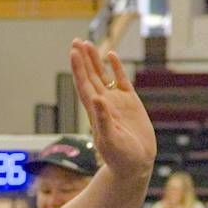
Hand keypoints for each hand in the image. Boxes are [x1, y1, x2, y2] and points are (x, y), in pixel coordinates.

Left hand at [68, 40, 155, 183]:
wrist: (135, 166)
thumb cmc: (120, 158)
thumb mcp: (110, 141)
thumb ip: (103, 120)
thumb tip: (97, 100)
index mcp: (95, 112)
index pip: (84, 85)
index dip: (78, 69)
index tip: (73, 53)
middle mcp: (103, 103)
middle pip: (90, 76)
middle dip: (82, 59)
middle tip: (76, 41)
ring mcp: (116, 102)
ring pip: (103, 75)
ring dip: (95, 60)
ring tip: (88, 43)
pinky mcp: (130, 103)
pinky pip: (121, 80)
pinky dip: (116, 68)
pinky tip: (111, 55)